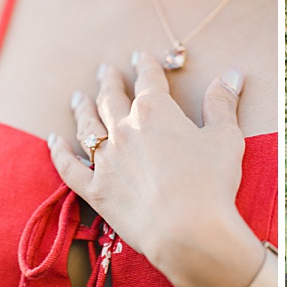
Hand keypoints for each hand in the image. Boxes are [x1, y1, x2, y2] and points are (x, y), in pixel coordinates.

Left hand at [47, 53, 255, 286]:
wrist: (187, 231)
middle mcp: (124, 129)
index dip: (145, 65)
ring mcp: (105, 160)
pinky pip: (70, 167)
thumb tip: (232, 74)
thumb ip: (222, 103)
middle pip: (111, 98)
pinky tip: (54, 140)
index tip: (140, 56)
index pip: (148, 79)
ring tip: (77, 97)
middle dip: (109, 82)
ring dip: (82, 108)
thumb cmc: (211, 182)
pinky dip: (59, 152)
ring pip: (87, 126)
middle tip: (105, 71)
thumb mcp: (225, 137)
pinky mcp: (95, 190)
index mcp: (155, 111)